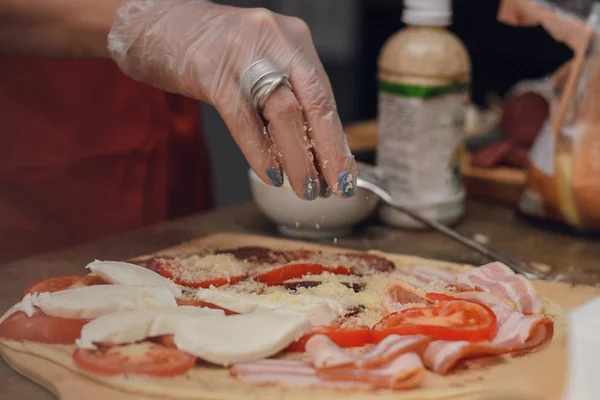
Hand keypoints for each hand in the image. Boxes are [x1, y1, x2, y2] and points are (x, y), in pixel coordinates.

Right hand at [108, 0, 356, 199]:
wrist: (156, 23)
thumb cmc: (211, 52)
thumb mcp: (259, 65)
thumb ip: (285, 97)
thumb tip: (311, 150)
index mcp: (293, 41)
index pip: (324, 97)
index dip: (337, 140)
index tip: (345, 174)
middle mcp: (276, 40)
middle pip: (314, 103)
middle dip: (330, 152)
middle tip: (337, 189)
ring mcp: (244, 52)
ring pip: (283, 113)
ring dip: (298, 159)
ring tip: (305, 190)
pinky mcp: (211, 69)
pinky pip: (243, 118)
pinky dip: (259, 150)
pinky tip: (270, 174)